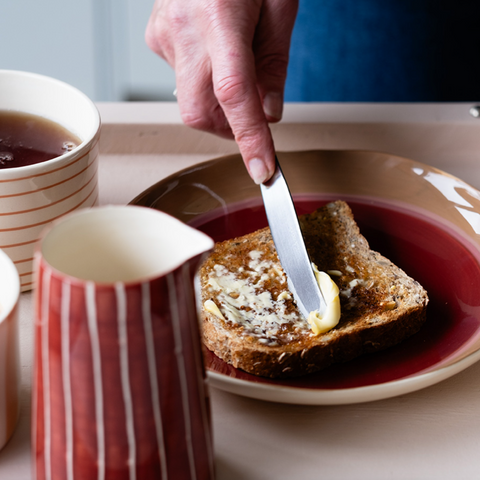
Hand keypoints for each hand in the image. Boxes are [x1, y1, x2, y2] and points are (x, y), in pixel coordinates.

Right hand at [146, 0, 297, 183]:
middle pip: (199, 112)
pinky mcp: (156, 36)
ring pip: (190, 98)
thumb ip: (273, 66)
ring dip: (218, 98)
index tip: (262, 171)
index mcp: (219, 16)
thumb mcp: (280, 7)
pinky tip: (214, 47)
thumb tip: (268, 114)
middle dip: (228, 125)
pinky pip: (181, 76)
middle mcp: (183, 29)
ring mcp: (164, 33)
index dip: (249, 139)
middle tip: (250, 111)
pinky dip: (204, 77)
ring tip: (234, 56)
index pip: (234, 96)